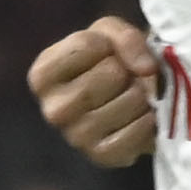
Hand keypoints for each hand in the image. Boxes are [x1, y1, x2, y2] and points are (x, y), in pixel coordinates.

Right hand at [30, 18, 160, 167]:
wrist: (127, 99)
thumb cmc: (110, 61)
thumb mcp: (109, 33)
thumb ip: (124, 37)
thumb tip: (145, 68)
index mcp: (43, 75)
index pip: (85, 46)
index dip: (109, 44)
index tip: (109, 53)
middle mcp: (52, 109)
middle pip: (109, 75)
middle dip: (128, 71)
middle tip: (125, 77)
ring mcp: (76, 136)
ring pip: (129, 102)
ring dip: (141, 95)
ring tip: (134, 95)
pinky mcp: (101, 156)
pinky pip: (136, 132)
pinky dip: (147, 121)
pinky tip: (142, 116)